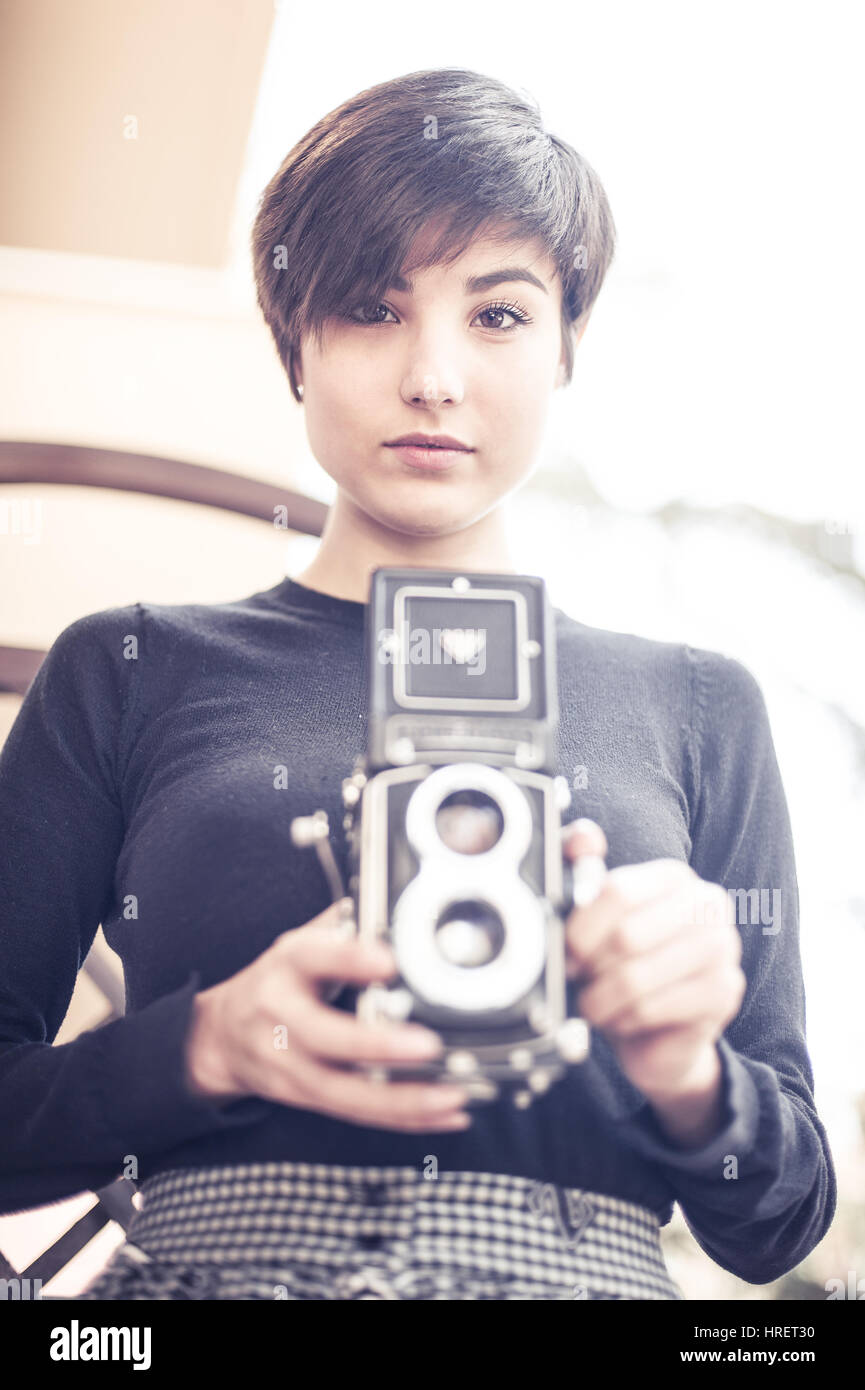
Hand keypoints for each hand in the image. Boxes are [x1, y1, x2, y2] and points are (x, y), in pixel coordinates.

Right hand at [184, 899, 470, 1132]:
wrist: (223, 1037)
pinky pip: (356, 1113)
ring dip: (403, 1099)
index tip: (388, 960)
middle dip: (377, 1046)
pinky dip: (403, 1118)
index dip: (349, 958)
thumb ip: (346, 926)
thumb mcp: (300, 942)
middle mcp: (281, 1015)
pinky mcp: (303, 1098)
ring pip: (343, 1091)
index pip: (313, 956)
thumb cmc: (277, 981)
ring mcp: (288, 1064)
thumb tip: (398, 902)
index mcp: (286, 964)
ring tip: (452, 1096)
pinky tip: (443, 1115)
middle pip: (323, 1037)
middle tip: (428, 1047)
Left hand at [562, 821, 745, 1110]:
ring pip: (637, 976)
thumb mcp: (596, 921)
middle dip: (590, 967)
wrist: (658, 1033)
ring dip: (603, 999)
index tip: (566, 953)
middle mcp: (707, 904)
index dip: (580, 929)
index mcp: (674, 877)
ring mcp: (723, 947)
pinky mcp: (725, 991)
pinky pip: (654, 1008)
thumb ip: (584, 873)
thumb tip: (583, 838)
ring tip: (595, 1005)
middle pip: (626, 935)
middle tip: (578, 982)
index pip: (617, 892)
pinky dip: (624, 1020)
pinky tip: (621, 1020)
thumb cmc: (622, 967)